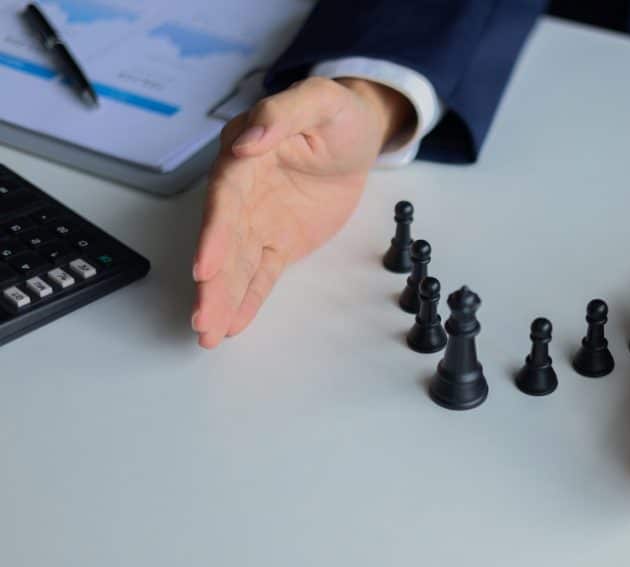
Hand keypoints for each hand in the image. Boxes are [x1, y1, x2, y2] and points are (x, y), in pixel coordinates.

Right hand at [191, 76, 412, 347]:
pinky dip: (248, 299)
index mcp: (245, 155)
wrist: (358, 134)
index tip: (205, 266)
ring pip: (237, 264)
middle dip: (212, 281)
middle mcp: (243, 192)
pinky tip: (232, 325)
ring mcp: (259, 220)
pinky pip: (261, 274)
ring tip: (208, 334)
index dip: (214, 234)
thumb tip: (247, 141)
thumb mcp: (318, 100)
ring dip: (222, 298)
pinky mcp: (279, 242)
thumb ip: (281, 115)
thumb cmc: (335, 112)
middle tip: (203, 317)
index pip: (225, 198)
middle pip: (224, 240)